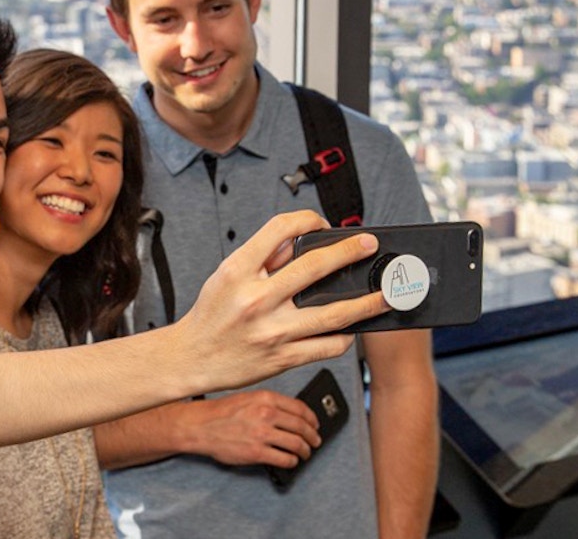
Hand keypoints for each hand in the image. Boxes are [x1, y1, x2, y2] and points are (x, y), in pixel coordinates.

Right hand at [172, 210, 385, 393]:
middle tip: (370, 245)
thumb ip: (262, 258)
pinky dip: (345, 335)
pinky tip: (353, 327)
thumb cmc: (210, 315)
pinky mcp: (283, 358)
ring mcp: (272, 331)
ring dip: (367, 301)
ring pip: (333, 313)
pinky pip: (327, 346)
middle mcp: (256, 299)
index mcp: (238, 270)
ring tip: (386, 293)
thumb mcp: (226, 276)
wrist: (190, 358)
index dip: (307, 219)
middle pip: (315, 266)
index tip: (322, 223)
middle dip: (350, 252)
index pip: (280, 228)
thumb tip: (300, 241)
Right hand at [182, 390, 320, 467]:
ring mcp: (262, 434)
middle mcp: (266, 414)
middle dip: (313, 437)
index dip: (312, 418)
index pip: (300, 408)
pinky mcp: (257, 452)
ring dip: (305, 451)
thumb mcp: (247, 398)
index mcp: (265, 398)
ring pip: (297, 444)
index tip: (315, 424)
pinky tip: (291, 460)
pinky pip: (284, 459)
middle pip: (302, 427)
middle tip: (315, 441)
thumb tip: (291, 416)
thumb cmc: (220, 413)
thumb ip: (269, 404)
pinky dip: (292, 461)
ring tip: (305, 453)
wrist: (199, 426)